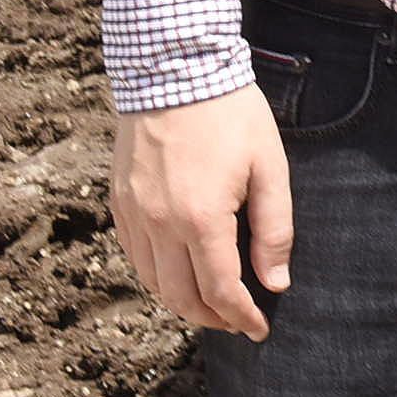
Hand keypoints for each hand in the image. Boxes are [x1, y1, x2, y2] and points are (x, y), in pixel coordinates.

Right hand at [110, 83, 291, 339]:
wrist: (174, 67)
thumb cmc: (231, 114)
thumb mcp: (269, 167)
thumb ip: (274, 229)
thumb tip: (276, 283)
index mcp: (201, 218)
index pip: (220, 292)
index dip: (242, 317)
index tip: (259, 329)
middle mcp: (160, 223)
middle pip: (181, 298)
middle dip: (213, 319)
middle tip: (238, 321)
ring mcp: (134, 213)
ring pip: (152, 283)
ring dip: (182, 302)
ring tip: (212, 302)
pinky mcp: (119, 201)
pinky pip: (135, 256)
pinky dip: (157, 276)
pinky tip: (180, 270)